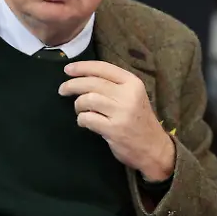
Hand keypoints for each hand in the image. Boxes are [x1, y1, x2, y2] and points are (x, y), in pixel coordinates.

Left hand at [59, 60, 174, 180]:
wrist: (154, 148)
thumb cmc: (139, 120)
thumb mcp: (133, 96)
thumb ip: (113, 85)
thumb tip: (82, 76)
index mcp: (132, 82)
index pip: (103, 68)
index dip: (82, 67)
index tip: (67, 70)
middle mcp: (128, 94)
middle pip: (92, 83)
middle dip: (72, 85)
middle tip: (62, 90)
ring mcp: (121, 112)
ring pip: (87, 99)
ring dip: (78, 105)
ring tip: (80, 110)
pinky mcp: (114, 129)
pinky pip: (88, 118)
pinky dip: (82, 119)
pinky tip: (84, 122)